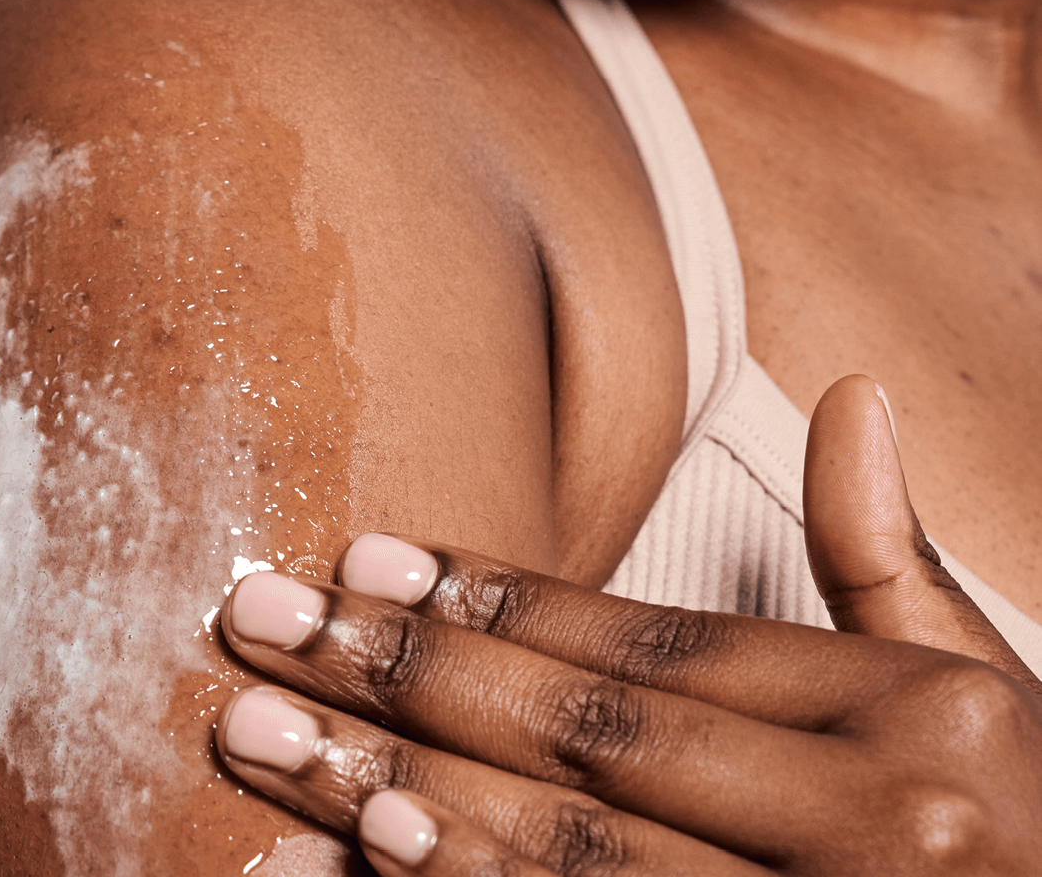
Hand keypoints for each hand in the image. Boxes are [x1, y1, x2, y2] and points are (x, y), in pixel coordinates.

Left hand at [212, 377, 1041, 873]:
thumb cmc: (1033, 838)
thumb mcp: (990, 699)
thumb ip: (896, 561)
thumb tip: (855, 393)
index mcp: (918, 719)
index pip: (660, 647)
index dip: (502, 604)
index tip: (367, 560)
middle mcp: (884, 830)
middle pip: (591, 740)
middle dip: (406, 681)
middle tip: (260, 622)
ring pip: (572, 862)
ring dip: (397, 800)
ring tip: (265, 744)